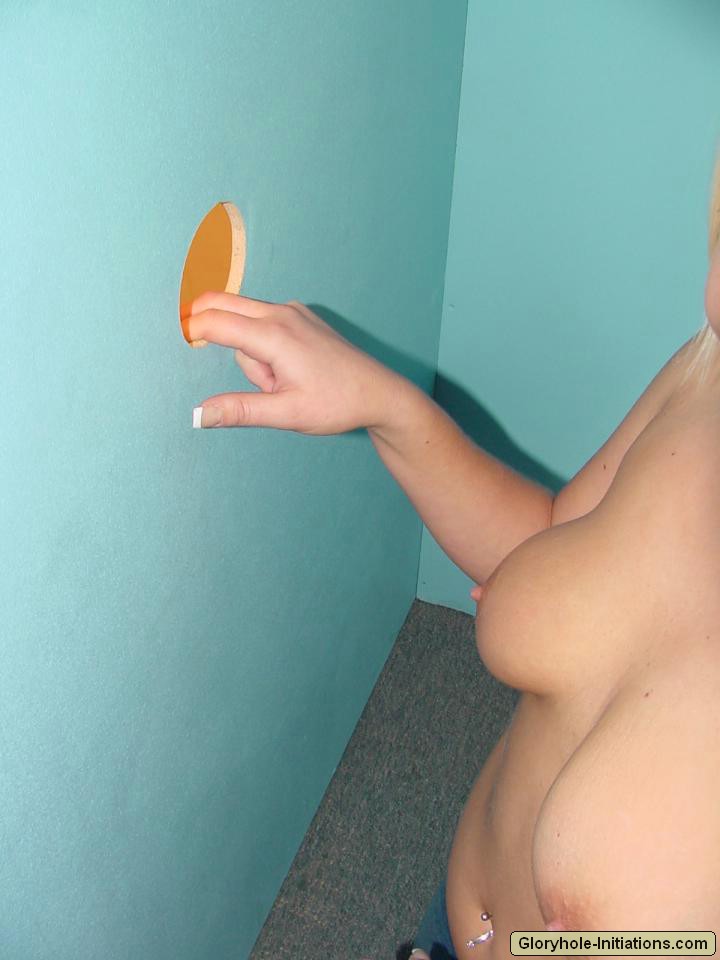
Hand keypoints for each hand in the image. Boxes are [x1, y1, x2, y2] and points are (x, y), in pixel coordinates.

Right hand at [184, 291, 403, 433]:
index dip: (190, 330)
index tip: (173, 338)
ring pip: (247, 320)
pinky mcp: (301, 317)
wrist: (380, 394)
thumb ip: (240, 410)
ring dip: (247, 347)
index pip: (216, 323)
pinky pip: (265, 322)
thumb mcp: (287, 414)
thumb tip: (199, 415)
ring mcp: (294, 312)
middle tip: (185, 330)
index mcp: (274, 335)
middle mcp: (282, 314)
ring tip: (276, 381)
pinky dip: (262, 340)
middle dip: (206, 319)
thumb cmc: (337, 404)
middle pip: (224, 303)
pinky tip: (283, 367)